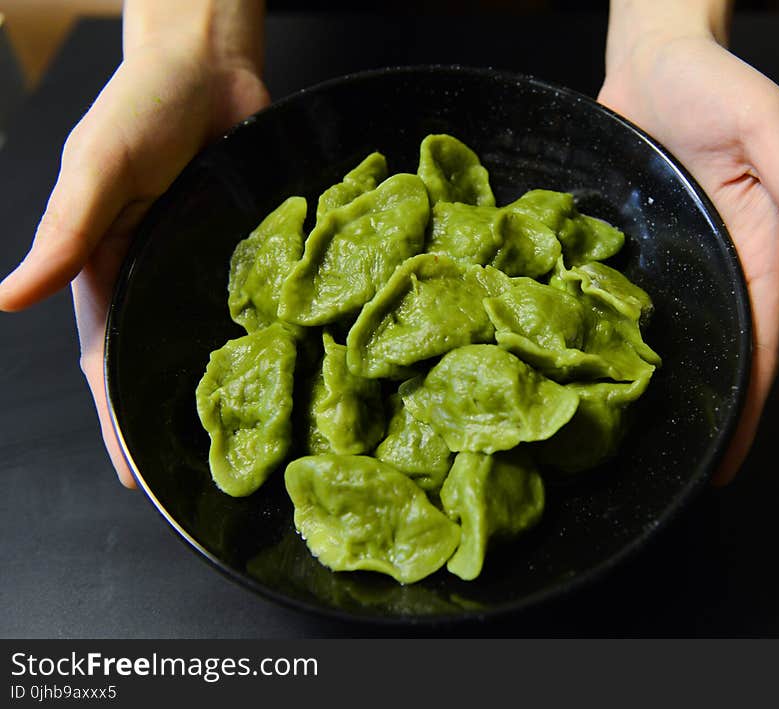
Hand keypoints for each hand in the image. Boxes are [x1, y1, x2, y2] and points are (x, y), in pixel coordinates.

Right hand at [0, 36, 268, 486]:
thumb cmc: (142, 106)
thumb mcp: (97, 169)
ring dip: (214, 389)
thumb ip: (64, 233)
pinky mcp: (243, 248)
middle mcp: (152, 275)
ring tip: (237, 441)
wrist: (209, 64)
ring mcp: (200, 265)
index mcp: (105, 268)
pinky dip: (256, 340)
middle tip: (191, 479)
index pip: (106, 361)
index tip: (133, 478)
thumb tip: (5, 299)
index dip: (116, 420)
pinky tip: (279, 374)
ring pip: (203, 340)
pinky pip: (248, 304)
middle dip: (165, 420)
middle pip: (156, 363)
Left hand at [598, 33, 778, 483]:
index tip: (726, 462)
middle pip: (719, 351)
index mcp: (760, 247)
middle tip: (674, 466)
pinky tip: (600, 370)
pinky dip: (621, 337)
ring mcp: (676, 257)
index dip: (747, 405)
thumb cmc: (713, 81)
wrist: (650, 59)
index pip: (760, 342)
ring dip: (664, 384)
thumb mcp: (766, 125)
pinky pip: (629, 301)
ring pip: (676, 335)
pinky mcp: (637, 245)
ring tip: (636, 437)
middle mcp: (719, 262)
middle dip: (707, 411)